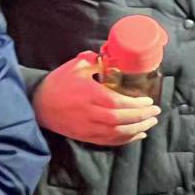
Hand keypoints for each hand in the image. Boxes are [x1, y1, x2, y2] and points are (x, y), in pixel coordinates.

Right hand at [33, 52, 161, 146]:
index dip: (135, 104)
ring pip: (117, 132)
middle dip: (141, 117)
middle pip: (120, 119)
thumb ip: (94, 60)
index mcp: (89, 95)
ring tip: (151, 123)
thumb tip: (110, 53)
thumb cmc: (58, 83)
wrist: (38, 105)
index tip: (149, 101)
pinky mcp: (86, 136)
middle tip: (156, 112)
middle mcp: (90, 113)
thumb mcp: (75, 67)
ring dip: (137, 129)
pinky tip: (138, 134)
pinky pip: (109, 141)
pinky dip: (126, 139)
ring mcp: (88, 127)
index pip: (117, 102)